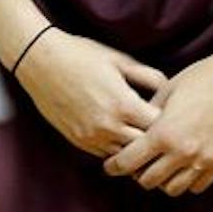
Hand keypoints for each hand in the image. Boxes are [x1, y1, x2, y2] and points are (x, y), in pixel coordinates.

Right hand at [13, 28, 166, 158]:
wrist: (42, 62)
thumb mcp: (120, 60)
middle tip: (161, 129)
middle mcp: (108, 126)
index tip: (170, 113)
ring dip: (134, 148)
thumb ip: (148, 76)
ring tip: (142, 135)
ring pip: (124, 156)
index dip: (167, 121)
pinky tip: (121, 136)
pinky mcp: (78, 141)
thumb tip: (168, 87)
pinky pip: (105, 154)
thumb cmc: (83, 55)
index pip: (158, 127)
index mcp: (123, 104)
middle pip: (143, 147)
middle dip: (154, 139)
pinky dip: (116, 149)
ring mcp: (91, 136)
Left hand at [100, 48, 212, 196]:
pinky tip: (184, 168)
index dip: (114, 166)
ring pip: (172, 189)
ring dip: (162, 181)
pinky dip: (187, 181)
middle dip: (137, 174)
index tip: (110, 166)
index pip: (128, 162)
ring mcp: (203, 159)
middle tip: (137, 165)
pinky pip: (197, 186)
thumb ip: (149, 113)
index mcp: (163, 133)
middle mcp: (182, 152)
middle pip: (147, 181)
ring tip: (162, 167)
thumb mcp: (168, 90)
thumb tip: (135, 127)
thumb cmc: (203, 76)